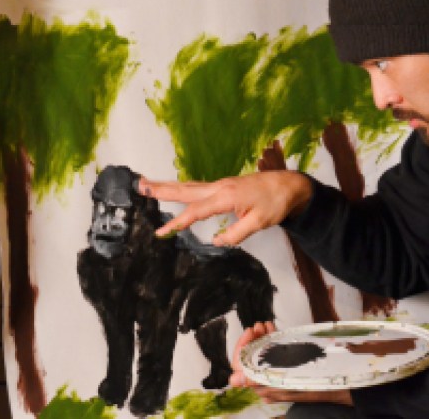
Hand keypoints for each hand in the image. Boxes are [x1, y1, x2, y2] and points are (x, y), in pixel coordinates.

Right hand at [137, 171, 311, 245]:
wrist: (289, 185)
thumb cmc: (276, 202)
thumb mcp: (259, 223)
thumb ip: (236, 233)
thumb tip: (217, 242)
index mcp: (226, 196)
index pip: (196, 211)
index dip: (178, 222)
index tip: (162, 231)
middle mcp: (220, 187)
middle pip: (186, 190)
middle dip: (161, 189)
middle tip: (139, 185)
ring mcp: (221, 185)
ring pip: (190, 186)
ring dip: (169, 186)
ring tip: (148, 185)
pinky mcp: (225, 187)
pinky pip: (199, 187)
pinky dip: (183, 189)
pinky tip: (177, 191)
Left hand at [229, 322, 352, 405]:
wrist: (344, 382)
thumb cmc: (319, 384)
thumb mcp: (289, 383)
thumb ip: (260, 382)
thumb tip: (233, 380)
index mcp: (266, 387)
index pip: (243, 368)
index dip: (243, 348)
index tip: (251, 331)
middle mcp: (269, 380)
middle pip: (252, 358)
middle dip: (253, 339)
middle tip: (258, 325)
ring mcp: (279, 370)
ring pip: (262, 352)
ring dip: (261, 336)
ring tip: (264, 324)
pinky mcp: (288, 363)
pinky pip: (273, 350)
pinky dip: (271, 338)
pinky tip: (271, 327)